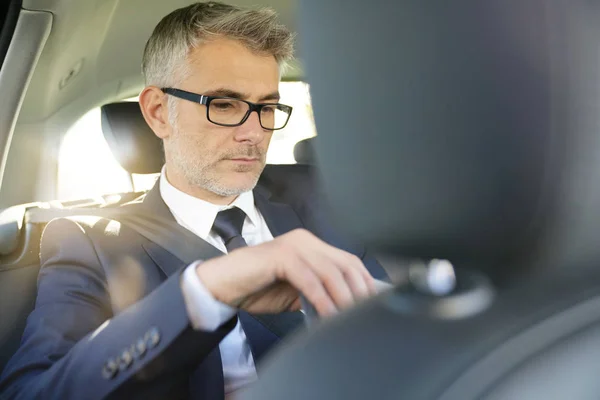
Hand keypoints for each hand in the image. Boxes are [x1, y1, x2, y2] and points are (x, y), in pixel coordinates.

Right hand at [195, 229, 376, 316]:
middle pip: (345, 264)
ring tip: (350, 319)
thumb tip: (348, 309)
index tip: (375, 304)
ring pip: (331, 272)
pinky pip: (310, 279)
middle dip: (359, 292)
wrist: (222, 286)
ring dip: (344, 298)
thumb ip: (319, 293)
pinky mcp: (281, 256)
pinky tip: (329, 315)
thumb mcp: (296, 292)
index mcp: (311, 245)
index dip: (364, 282)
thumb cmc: (258, 288)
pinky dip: (322, 299)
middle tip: (367, 316)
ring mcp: (293, 246)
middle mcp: (305, 240)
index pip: (348, 261)